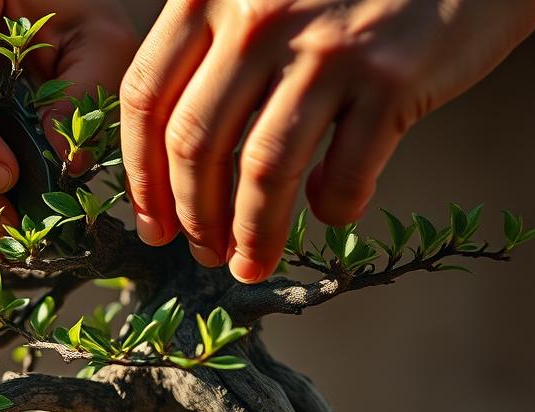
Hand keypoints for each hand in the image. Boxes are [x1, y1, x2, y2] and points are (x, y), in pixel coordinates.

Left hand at [121, 0, 534, 281]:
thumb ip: (219, 41)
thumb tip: (182, 154)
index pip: (146, 99)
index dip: (141, 177)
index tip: (153, 225)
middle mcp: (258, 16)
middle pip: (196, 144)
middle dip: (193, 216)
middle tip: (202, 253)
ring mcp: (326, 47)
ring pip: (263, 171)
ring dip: (253, 235)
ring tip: (250, 264)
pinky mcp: (392, 76)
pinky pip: (347, 174)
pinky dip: (334, 208)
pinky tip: (333, 211)